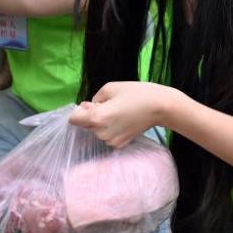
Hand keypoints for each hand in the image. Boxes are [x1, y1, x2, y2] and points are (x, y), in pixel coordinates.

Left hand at [69, 82, 185, 147]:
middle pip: (85, 124)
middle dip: (92, 115)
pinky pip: (106, 135)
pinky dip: (110, 129)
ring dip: (101, 122)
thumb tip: (87, 108)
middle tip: (110, 105)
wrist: (159, 107)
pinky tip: (123, 120)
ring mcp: (110, 141)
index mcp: (97, 118)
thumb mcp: (110, 88)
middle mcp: (101, 133)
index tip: (91, 105)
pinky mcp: (119, 144)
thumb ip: (93, 99)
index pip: (73, 119)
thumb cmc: (136, 93)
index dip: (80, 110)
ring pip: (96, 130)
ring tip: (119, 112)